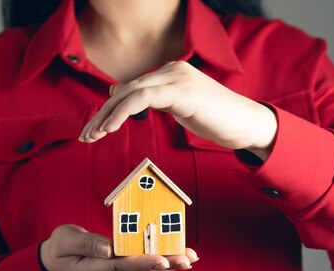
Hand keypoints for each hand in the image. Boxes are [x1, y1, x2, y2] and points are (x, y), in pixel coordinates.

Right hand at [40, 224, 198, 270]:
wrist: (59, 265)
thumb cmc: (62, 247)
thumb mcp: (65, 239)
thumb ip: (86, 243)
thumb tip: (109, 247)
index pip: (117, 268)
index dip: (141, 263)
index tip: (161, 260)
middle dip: (164, 264)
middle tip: (187, 258)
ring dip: (168, 266)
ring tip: (190, 256)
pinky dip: (162, 268)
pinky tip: (179, 259)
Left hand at [78, 60, 277, 159]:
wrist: (248, 125)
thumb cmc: (217, 121)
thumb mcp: (180, 109)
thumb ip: (155, 100)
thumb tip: (123, 98)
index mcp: (171, 74)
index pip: (130, 88)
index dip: (108, 110)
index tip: (94, 131)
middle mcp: (172, 71)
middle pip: (125, 90)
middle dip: (101, 114)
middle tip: (86, 136)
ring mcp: (177, 78)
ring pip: (129, 93)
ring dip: (106, 116)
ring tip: (93, 136)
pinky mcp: (181, 91)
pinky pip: (141, 98)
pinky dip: (121, 113)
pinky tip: (110, 129)